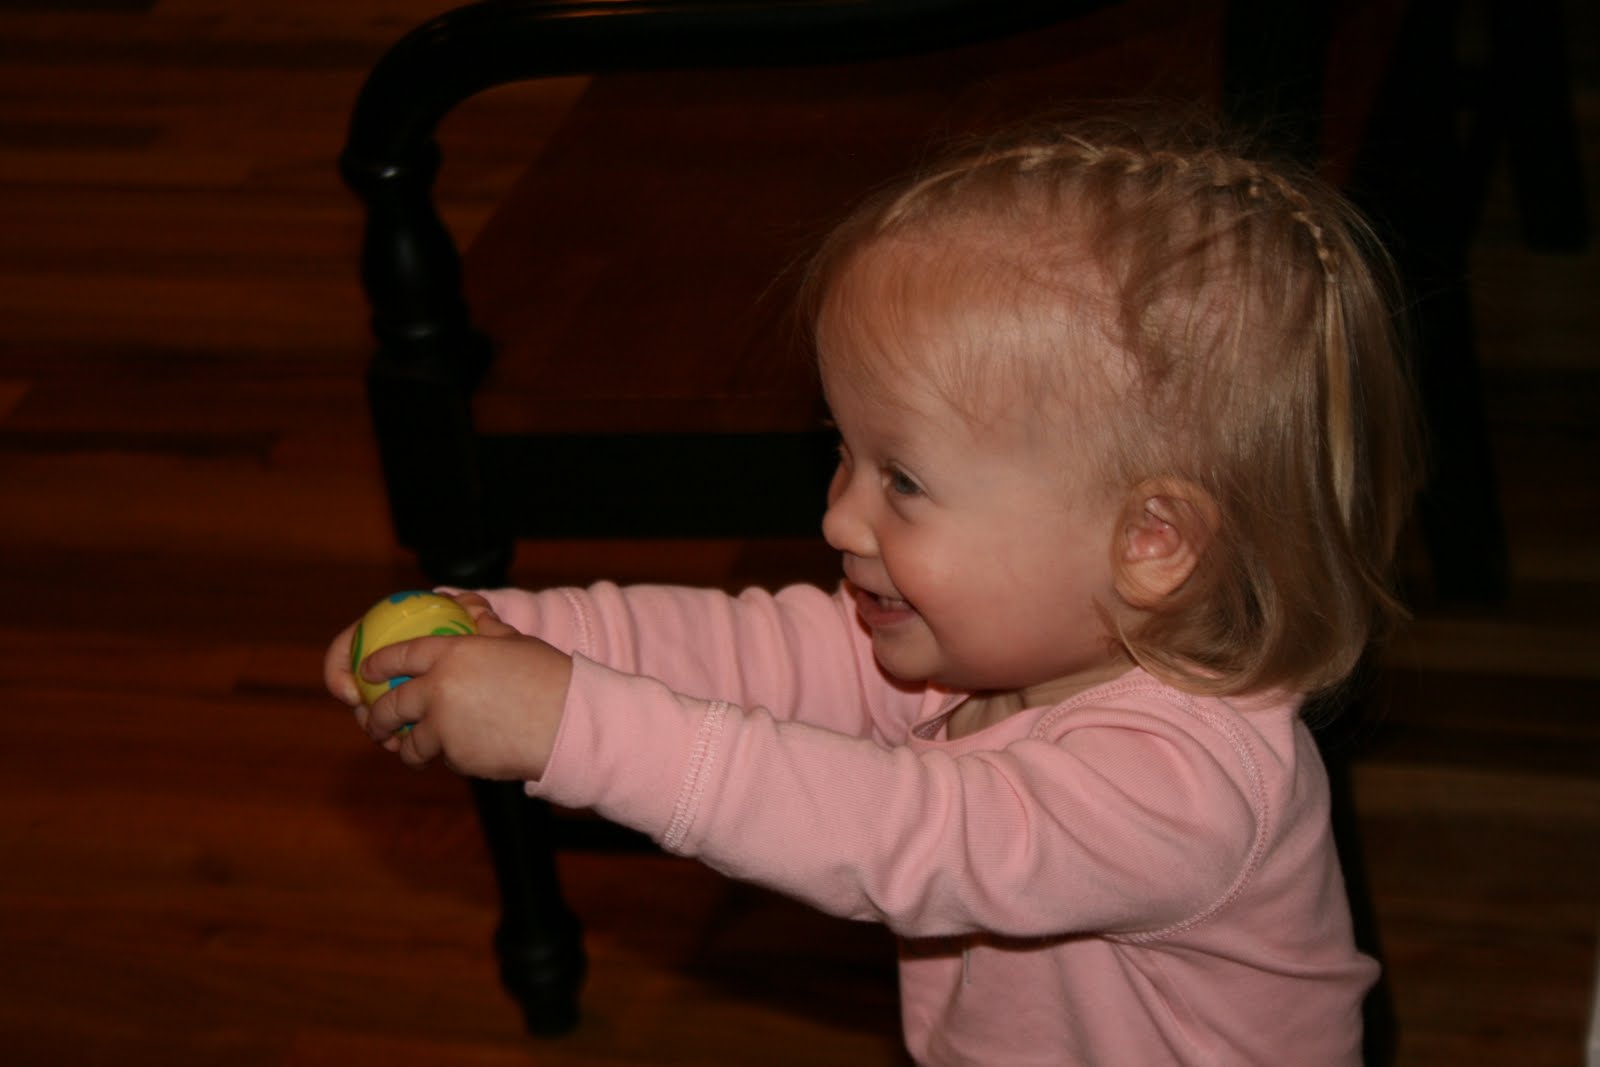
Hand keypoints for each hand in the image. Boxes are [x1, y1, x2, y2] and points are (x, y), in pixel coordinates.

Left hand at [327, 592, 572, 779]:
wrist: (568, 722)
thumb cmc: (548, 677)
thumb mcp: (514, 643)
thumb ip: (485, 629)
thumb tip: (472, 609)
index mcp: (452, 653)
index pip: (400, 655)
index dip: (377, 664)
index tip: (366, 672)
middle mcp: (440, 689)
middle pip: (390, 707)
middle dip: (375, 719)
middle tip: (374, 723)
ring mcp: (446, 727)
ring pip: (412, 743)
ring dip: (408, 749)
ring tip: (411, 753)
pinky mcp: (458, 757)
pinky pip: (445, 758)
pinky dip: (451, 756)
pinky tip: (468, 751)